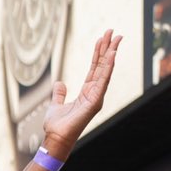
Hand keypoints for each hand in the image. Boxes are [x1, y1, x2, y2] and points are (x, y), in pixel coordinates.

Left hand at [40, 29, 120, 158]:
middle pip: (102, 66)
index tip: (102, 38)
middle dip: (108, 48)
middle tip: (113, 31)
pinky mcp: (95, 102)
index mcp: (87, 93)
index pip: (95, 68)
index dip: (98, 53)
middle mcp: (94, 94)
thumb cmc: (56, 126)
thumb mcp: (56, 104)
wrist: (55, 139)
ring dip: (111, 54)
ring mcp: (96, 98)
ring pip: (105, 71)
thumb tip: (60, 83)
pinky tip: (112, 55)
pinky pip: (103, 81)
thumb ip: (60, 94)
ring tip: (116, 38)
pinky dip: (108, 68)